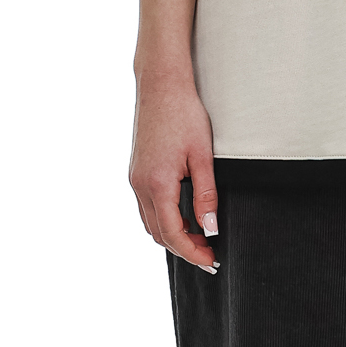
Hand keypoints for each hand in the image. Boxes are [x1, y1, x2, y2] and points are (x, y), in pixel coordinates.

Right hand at [130, 71, 219, 272]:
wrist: (161, 85)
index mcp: (157, 183)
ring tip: (201, 236)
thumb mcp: (203, 156)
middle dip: (183, 248)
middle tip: (210, 252)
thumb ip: (206, 196)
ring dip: (173, 234)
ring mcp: (134, 178)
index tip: (211, 262)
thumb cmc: (185, 114)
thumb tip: (211, 228)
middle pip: (158, 233)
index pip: (172, 233)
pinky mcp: (136, 171)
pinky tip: (185, 215)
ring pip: (150, 222)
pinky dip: (164, 218)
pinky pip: (146, 207)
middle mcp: (139, 185)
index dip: (192, 253)